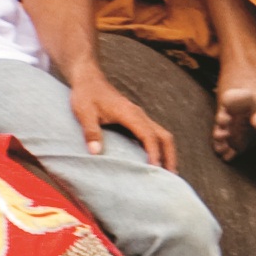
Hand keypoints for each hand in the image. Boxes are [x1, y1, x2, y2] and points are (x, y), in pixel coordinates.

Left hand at [65, 64, 180, 174]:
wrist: (87, 78)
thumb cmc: (85, 94)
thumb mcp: (84, 112)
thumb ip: (90, 131)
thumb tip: (96, 152)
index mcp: (129, 114)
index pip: (148, 135)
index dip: (154, 153)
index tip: (155, 169)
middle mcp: (139, 115)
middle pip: (163, 136)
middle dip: (169, 156)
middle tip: (171, 177)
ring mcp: (139, 117)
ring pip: (161, 135)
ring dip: (166, 153)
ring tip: (166, 173)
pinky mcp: (135, 119)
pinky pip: (153, 134)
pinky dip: (158, 148)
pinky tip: (154, 161)